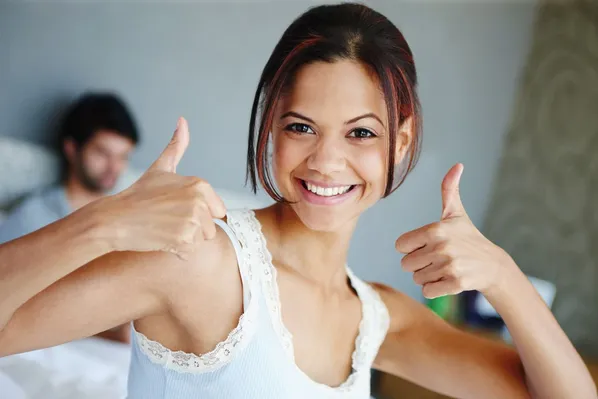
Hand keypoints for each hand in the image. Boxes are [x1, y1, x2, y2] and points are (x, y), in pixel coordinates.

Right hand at [95, 117, 225, 257]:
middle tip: (168, 220)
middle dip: (193, 228)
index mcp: (200, 184)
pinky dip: (177, 251)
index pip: (218, 210)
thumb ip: (177, 146)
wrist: (114, 219)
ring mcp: (192, 221)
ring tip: (165, 228)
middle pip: (212, 227)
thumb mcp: (161, 168)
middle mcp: (199, 201)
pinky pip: (190, 252)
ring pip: (202, 240)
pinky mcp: (183, 240)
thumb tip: (183, 120)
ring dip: (185, 240)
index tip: (176, 208)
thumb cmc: (138, 194)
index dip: (199, 213)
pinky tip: (161, 239)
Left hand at [395, 163, 512, 298]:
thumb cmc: (468, 238)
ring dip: (427, 277)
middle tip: (437, 259)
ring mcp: (449, 266)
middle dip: (419, 264)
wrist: (492, 265)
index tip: (427, 245)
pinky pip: (427, 291)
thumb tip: (457, 165)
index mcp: (435, 229)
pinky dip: (435, 289)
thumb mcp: (456, 214)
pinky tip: (448, 280)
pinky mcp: (455, 283)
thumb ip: (449, 190)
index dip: (411, 247)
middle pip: (406, 264)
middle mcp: (441, 246)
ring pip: (417, 278)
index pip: (400, 245)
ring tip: (444, 268)